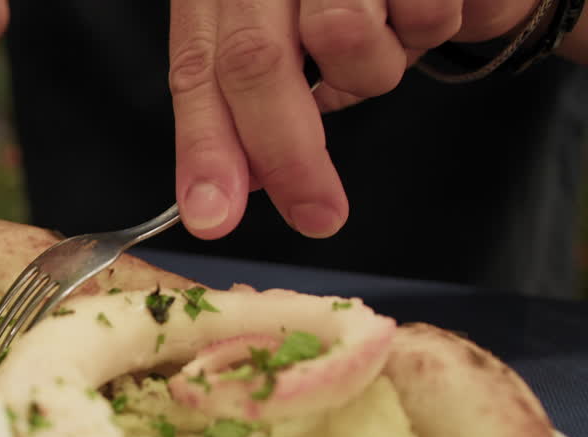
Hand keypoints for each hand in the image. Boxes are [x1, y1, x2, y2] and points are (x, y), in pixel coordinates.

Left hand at [168, 0, 538, 239]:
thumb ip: (260, 96)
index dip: (203, 146)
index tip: (212, 214)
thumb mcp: (297, 32)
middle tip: (316, 214)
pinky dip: (440, 24)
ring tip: (395, 33)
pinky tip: (433, 2)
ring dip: (376, 67)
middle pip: (254, 61)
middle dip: (284, 153)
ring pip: (344, 36)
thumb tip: (238, 182)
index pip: (198, 68)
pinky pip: (424, 14)